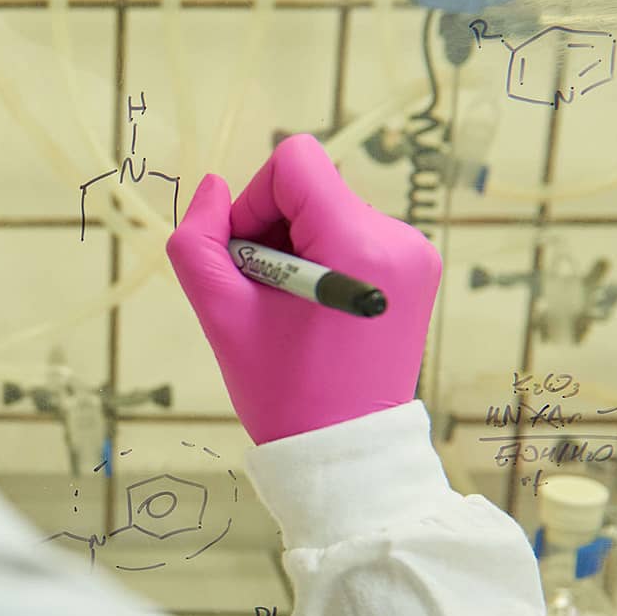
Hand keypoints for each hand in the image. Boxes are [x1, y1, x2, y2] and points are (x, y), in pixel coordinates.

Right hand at [165, 134, 442, 444]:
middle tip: (262, 296)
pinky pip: (355, 236)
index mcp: (358, 243)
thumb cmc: (284, 392)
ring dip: (297, 248)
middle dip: (274, 231)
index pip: (295, 162)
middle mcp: (398, 239)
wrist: (345, 453)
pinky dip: (325, 261)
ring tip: (289, 310)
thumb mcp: (221, 316)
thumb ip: (199, 241)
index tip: (246, 256)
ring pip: (330, 211)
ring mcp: (415, 255)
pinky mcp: (417, 271)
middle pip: (312, 188)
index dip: (254, 199)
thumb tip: (211, 187)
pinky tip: (315, 312)